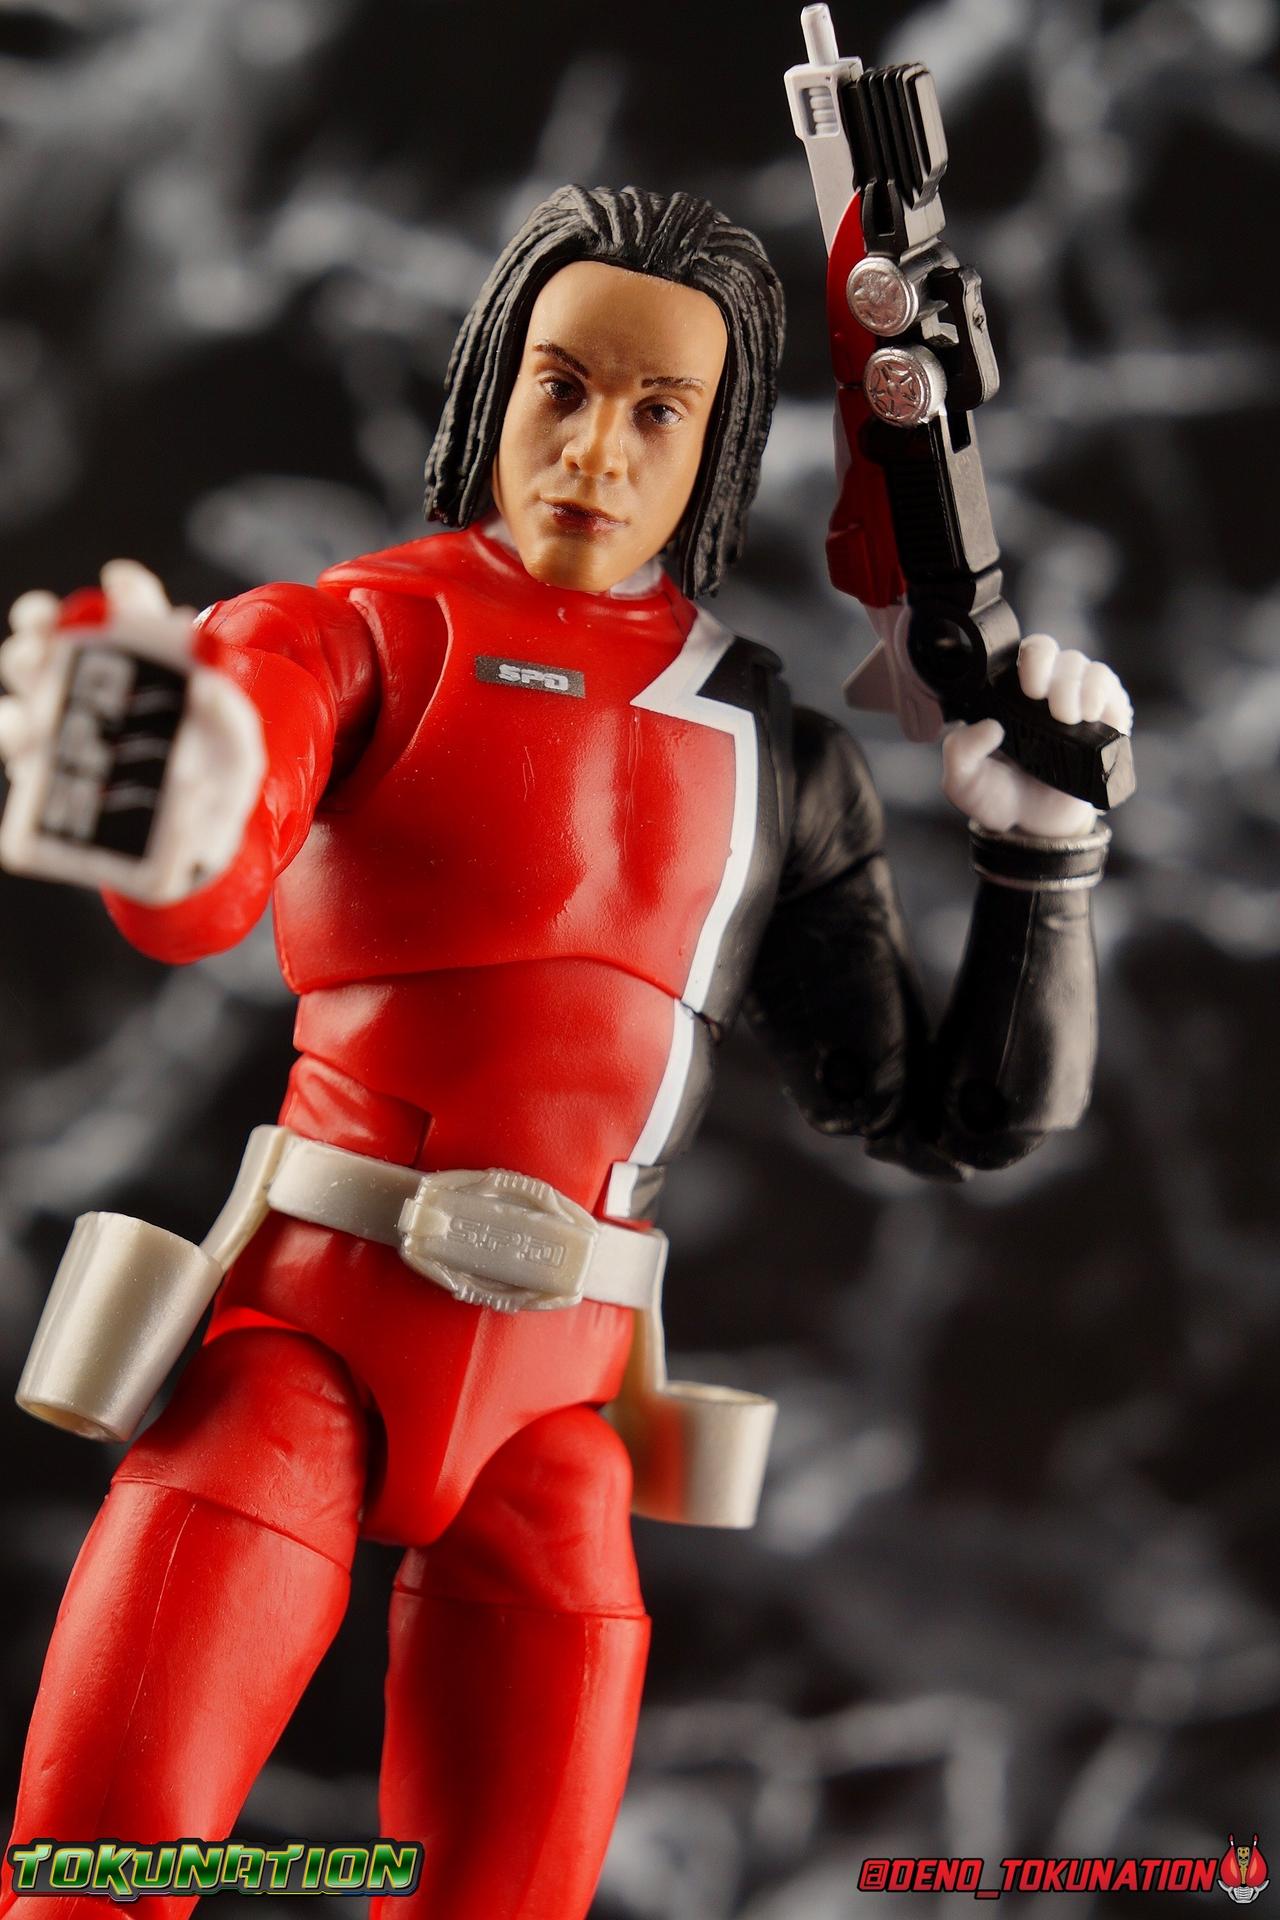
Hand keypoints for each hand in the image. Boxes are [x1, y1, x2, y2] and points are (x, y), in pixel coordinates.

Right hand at [0, 561, 264, 902]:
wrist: (190, 853)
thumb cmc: (214, 793)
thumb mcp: (238, 757)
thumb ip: (231, 721)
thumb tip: (209, 688)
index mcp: (149, 667)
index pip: (136, 611)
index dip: (128, 591)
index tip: (122, 583)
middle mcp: (99, 687)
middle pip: (60, 636)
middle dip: (49, 624)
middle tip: (51, 628)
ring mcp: (66, 725)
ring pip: (28, 680)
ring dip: (25, 666)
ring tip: (34, 668)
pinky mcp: (45, 769)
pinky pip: (16, 744)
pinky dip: (13, 731)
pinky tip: (26, 732)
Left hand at [941, 634, 1132, 836]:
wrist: (1035, 826)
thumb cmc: (998, 796)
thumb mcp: (963, 781)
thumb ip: (960, 752)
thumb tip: (990, 727)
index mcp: (1010, 694)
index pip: (1024, 653)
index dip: (1033, 660)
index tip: (1030, 690)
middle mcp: (1046, 690)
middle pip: (1061, 655)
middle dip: (1061, 677)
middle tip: (1058, 712)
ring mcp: (1078, 701)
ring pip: (1090, 669)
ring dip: (1084, 690)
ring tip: (1074, 719)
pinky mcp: (1106, 719)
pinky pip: (1114, 692)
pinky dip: (1107, 698)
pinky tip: (1096, 718)